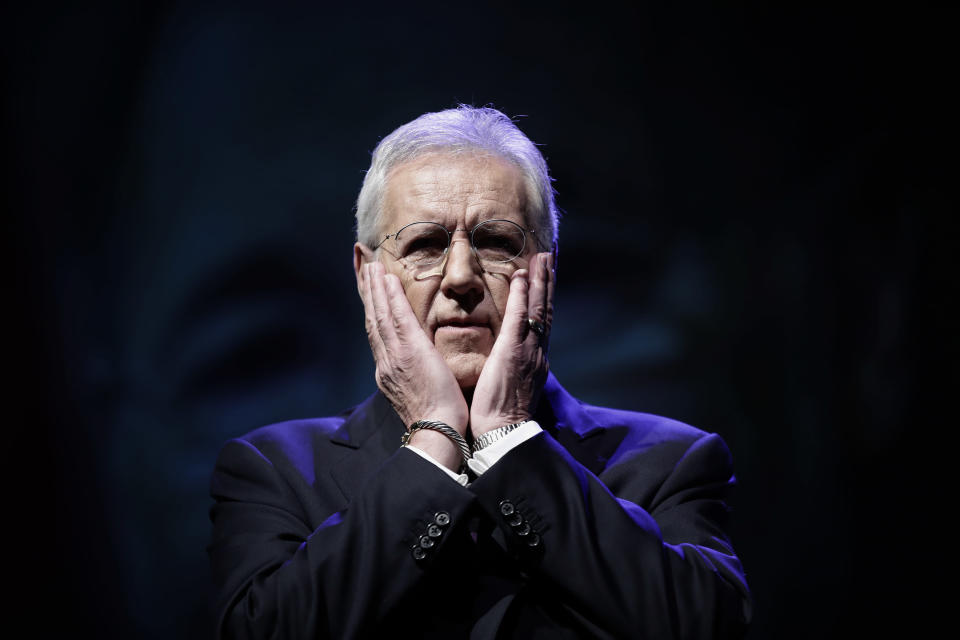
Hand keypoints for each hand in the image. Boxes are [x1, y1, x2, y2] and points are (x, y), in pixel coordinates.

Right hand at [360, 262, 468, 468]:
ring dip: (375, 287)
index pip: (376, 331)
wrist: (438, 432)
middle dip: (367, 289)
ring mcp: (394, 356)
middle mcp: (385, 361)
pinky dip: (390, 297)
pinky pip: (396, 318)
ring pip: (379, 314)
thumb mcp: (418, 392)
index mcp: (387, 371)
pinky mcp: (409, 352)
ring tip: (372, 264)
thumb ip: (413, 374)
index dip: (370, 306)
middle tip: (362, 263)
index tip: (367, 286)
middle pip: (371, 317)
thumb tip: (414, 365)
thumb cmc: (437, 417)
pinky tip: (387, 279)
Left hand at [470, 252, 553, 436]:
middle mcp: (537, 352)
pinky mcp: (514, 351)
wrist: (503, 432)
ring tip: (543, 258)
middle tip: (550, 257)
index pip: (541, 323)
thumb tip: (507, 360)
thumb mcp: (511, 387)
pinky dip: (522, 296)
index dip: (544, 299)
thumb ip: (512, 369)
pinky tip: (522, 276)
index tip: (545, 278)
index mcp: (535, 360)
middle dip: (548, 283)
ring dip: (541, 281)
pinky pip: (520, 317)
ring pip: (538, 309)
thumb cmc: (500, 415)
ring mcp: (528, 350)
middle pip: (545, 310)